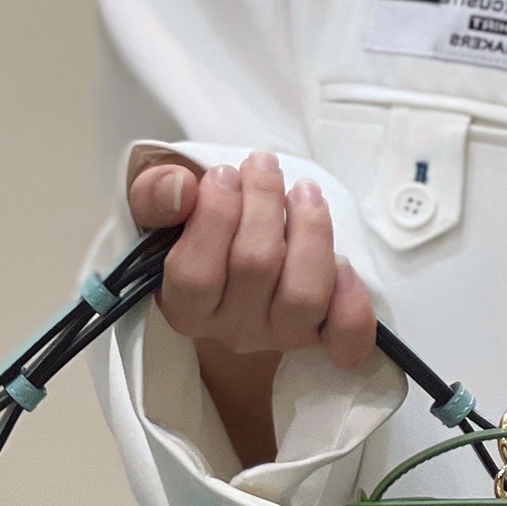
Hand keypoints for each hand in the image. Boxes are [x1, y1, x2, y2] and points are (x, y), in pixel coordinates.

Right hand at [129, 150, 376, 370]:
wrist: (234, 277)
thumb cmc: (197, 237)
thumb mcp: (164, 214)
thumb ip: (154, 196)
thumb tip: (182, 186)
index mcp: (185, 307)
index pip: (196, 274)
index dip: (214, 216)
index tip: (224, 173)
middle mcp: (232, 330)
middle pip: (256, 267)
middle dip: (264, 202)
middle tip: (263, 166)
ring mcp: (281, 336)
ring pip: (304, 295)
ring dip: (310, 231)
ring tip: (304, 192)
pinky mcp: (322, 336)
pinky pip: (347, 340)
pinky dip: (352, 305)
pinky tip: (345, 265)